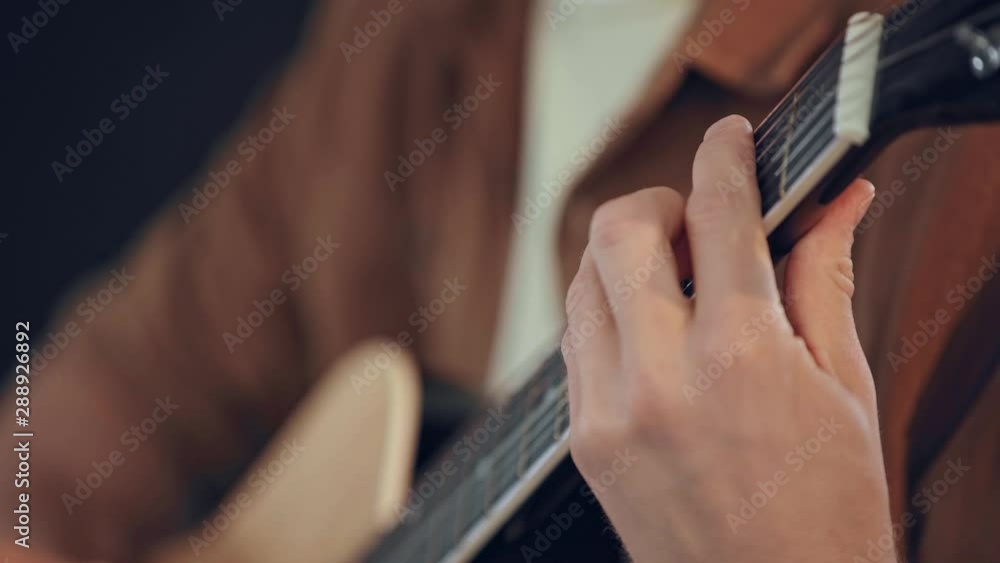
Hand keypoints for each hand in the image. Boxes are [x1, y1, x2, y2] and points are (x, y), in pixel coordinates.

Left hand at [562, 115, 892, 561]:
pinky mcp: (581, 442)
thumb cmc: (825, 516)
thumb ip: (825, 283)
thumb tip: (835, 205)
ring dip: (621, 261)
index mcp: (741, 357)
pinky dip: (605, 315)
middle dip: (655, 204)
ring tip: (671, 281)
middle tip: (693, 222)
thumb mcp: (844, 391)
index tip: (727, 138)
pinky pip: (574, 344)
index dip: (724, 157)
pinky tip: (647, 333)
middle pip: (615, 231)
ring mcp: (607, 412)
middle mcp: (659, 378)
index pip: (720, 215)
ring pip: (580, 284)